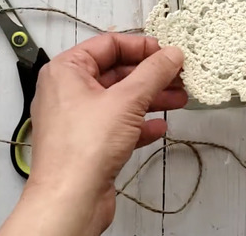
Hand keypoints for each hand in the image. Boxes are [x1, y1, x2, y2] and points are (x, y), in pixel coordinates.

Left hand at [0, 34, 185, 235]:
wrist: (70, 200)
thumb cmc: (81, 150)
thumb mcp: (127, 100)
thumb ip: (153, 73)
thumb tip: (170, 54)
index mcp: (67, 71)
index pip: (108, 45)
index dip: (141, 46)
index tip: (166, 52)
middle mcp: (68, 92)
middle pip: (116, 72)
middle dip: (151, 76)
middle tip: (178, 76)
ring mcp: (78, 119)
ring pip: (120, 100)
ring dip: (151, 99)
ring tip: (178, 99)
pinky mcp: (88, 143)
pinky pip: (118, 125)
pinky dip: (139, 124)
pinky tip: (158, 127)